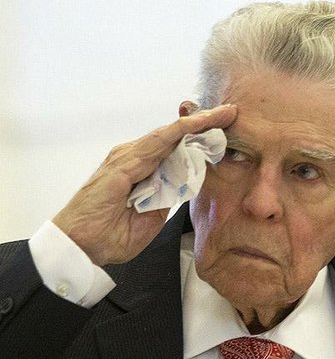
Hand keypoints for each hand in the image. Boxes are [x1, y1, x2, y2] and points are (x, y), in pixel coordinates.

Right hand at [52, 104, 236, 266]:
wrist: (80, 247)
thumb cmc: (110, 235)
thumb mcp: (152, 218)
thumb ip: (167, 199)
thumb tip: (184, 185)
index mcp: (140, 170)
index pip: (174, 148)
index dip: (199, 137)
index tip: (225, 130)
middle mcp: (133, 158)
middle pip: (174, 136)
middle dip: (203, 123)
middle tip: (230, 112)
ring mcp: (126, 158)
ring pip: (168, 134)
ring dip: (196, 123)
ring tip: (222, 114)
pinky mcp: (121, 164)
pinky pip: (155, 143)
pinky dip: (177, 133)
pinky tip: (197, 125)